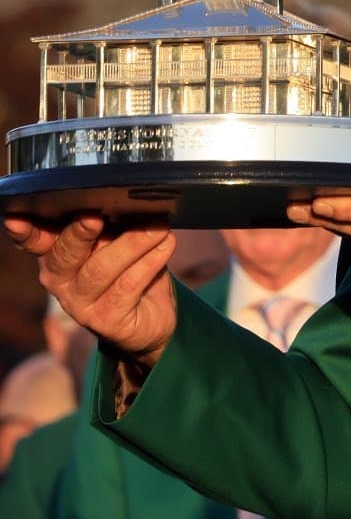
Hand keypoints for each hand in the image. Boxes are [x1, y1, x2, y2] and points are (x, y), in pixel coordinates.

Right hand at [3, 214, 177, 366]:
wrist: (152, 318)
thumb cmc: (131, 270)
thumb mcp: (117, 242)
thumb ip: (111, 224)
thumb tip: (126, 198)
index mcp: (57, 254)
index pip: (34, 240)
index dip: (24, 230)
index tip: (16, 217)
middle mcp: (60, 280)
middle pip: (66, 253)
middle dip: (81, 233)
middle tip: (97, 216)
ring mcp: (80, 304)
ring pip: (101, 268)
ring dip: (133, 243)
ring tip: (159, 227)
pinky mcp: (106, 320)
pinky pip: (128, 285)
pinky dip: (151, 261)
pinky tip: (166, 245)